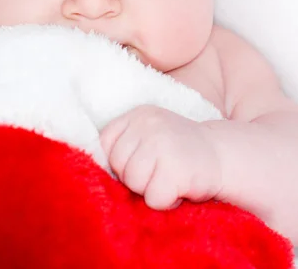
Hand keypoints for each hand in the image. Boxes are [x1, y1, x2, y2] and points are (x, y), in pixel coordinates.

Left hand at [100, 105, 222, 209]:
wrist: (223, 156)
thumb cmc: (179, 151)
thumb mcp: (149, 135)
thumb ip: (126, 143)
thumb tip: (93, 166)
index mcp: (138, 114)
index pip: (105, 143)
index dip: (120, 161)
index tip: (142, 162)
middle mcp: (148, 124)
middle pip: (118, 165)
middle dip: (136, 178)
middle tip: (160, 172)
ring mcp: (162, 144)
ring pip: (134, 183)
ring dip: (151, 190)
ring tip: (169, 178)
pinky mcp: (176, 169)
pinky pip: (154, 198)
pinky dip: (166, 201)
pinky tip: (179, 188)